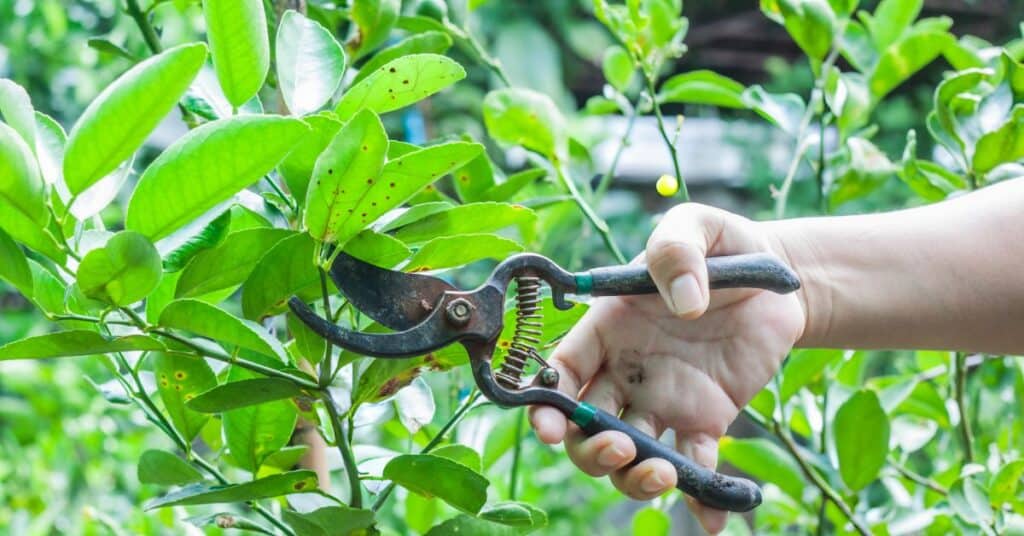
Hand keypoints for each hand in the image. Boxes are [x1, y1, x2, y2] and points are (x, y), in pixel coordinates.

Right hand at [529, 203, 805, 533]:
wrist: (779, 279)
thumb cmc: (722, 246)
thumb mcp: (695, 227)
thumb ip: (677, 251)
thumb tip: (684, 305)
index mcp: (607, 328)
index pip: (561, 372)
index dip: (545, 403)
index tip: (549, 427)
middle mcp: (625, 372)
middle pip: (585, 428)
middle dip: (589, 450)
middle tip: (619, 446)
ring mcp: (663, 402)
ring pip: (629, 457)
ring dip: (633, 479)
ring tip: (663, 472)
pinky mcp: (706, 422)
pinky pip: (695, 468)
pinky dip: (701, 500)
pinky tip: (714, 519)